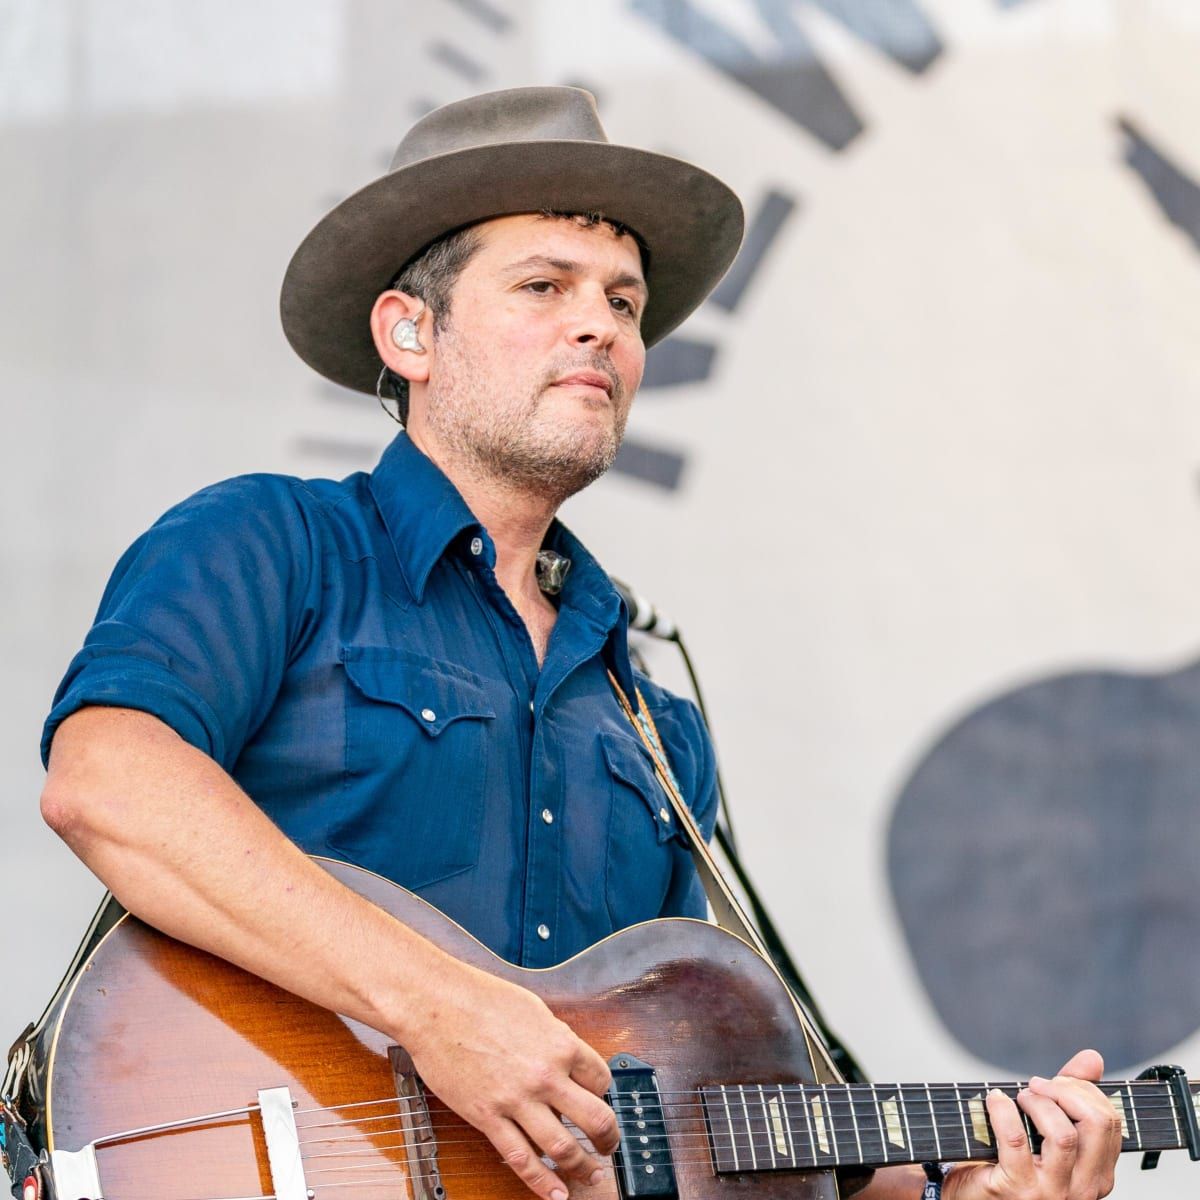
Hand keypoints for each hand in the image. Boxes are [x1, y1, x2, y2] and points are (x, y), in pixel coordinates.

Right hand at [403, 961, 617, 1199]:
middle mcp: (545, 1075)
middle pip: (595, 1118)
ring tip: (590, 1175)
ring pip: (562, 1147)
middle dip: (608, 1138)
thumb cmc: (480, 998)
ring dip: (582, 1166)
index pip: (601, 1079)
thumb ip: (554, 1039)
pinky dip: (542, 1183)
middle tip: (609, 1146)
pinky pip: (521, 1159)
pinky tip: (556, 1194)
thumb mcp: (534, 1010)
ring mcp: (517, 1100)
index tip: (600, 1101)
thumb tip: (567, 1060)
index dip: (604, 1094)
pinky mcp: (488, 1117)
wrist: (436, 1005)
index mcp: (560, 1044)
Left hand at [946, 1050, 1121, 1199]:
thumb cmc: (1013, 1161)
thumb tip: (1093, 1057)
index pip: (1110, 1122)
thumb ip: (1071, 1094)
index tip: (1057, 1082)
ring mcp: (1051, 1193)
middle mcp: (1083, 1188)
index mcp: (1097, 1174)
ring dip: (1038, 1102)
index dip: (1083, 1090)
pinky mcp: (1016, 1189)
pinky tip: (994, 1101)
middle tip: (1037, 1085)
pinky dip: (1003, 1110)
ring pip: (1063, 1135)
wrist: (975, 1196)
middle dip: (1066, 1090)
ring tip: (1020, 1096)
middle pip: (1097, 1124)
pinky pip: (1016, 1139)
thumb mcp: (1046, 1127)